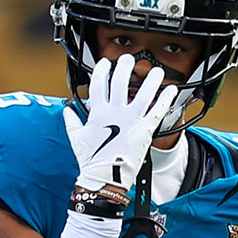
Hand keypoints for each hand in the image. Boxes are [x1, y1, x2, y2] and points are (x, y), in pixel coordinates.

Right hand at [63, 54, 178, 191]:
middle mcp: (115, 112)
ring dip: (151, 79)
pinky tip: (171, 89)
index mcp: (98, 112)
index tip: (106, 63)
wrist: (105, 177)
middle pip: (120, 81)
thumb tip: (67, 110)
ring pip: (143, 92)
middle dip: (124, 67)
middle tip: (128, 59)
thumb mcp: (76, 138)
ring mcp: (131, 120)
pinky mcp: (145, 129)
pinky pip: (158, 110)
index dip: (103, 70)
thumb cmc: (91, 160)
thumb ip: (71, 120)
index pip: (99, 83)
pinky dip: (166, 98)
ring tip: (156, 71)